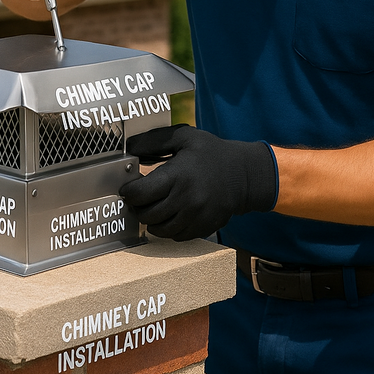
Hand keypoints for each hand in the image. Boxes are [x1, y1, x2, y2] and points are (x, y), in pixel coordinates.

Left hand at [119, 125, 276, 240]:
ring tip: (153, 206)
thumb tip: (130, 147)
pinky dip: (167, 228)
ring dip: (151, 220)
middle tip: (140, 197)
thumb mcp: (185, 137)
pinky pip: (175, 236)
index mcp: (179, 175)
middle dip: (138, 207)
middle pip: (147, 215)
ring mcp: (195, 217)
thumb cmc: (212, 153)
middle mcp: (187, 200)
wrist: (244, 175)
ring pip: (159, 230)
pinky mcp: (202, 229)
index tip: (129, 188)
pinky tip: (170, 214)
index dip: (130, 192)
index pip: (141, 194)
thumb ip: (154, 141)